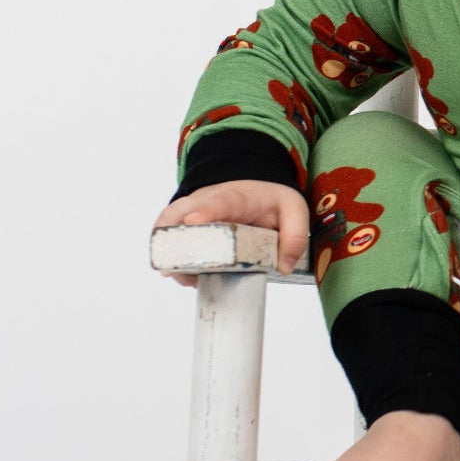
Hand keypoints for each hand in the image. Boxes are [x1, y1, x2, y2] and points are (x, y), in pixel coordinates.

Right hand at [152, 179, 309, 285]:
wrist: (254, 185)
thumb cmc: (271, 198)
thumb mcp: (294, 211)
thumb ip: (294, 237)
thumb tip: (284, 267)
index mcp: (237, 197)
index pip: (219, 202)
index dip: (205, 211)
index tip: (193, 221)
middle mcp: (207, 199)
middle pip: (180, 213)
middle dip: (173, 237)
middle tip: (177, 266)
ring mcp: (191, 208)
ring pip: (167, 224)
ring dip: (167, 250)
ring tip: (180, 275)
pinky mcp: (183, 220)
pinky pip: (165, 234)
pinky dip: (166, 253)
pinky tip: (178, 273)